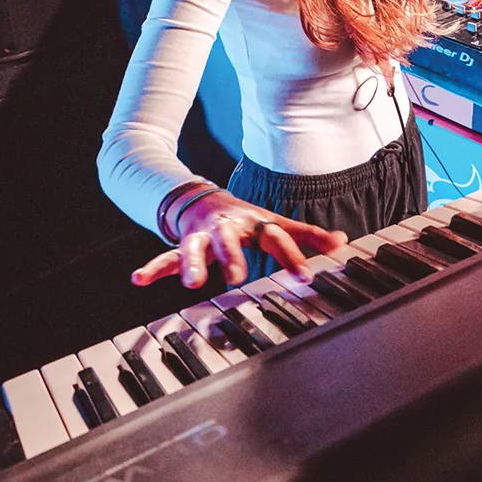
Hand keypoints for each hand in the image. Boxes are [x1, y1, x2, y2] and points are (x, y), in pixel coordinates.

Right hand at [132, 190, 347, 288]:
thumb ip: (305, 235)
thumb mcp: (274, 223)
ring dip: (192, 263)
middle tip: (237, 277)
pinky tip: (139, 279)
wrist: (201, 199)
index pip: (275, 236)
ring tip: (192, 282)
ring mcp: (200, 234)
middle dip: (232, 257)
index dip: (291, 255)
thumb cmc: (245, 218)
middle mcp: (226, 226)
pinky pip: (165, 256)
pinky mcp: (181, 244)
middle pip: (229, 239)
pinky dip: (153, 268)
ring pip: (194, 247)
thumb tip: (342, 242)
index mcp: (253, 222)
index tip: (306, 275)